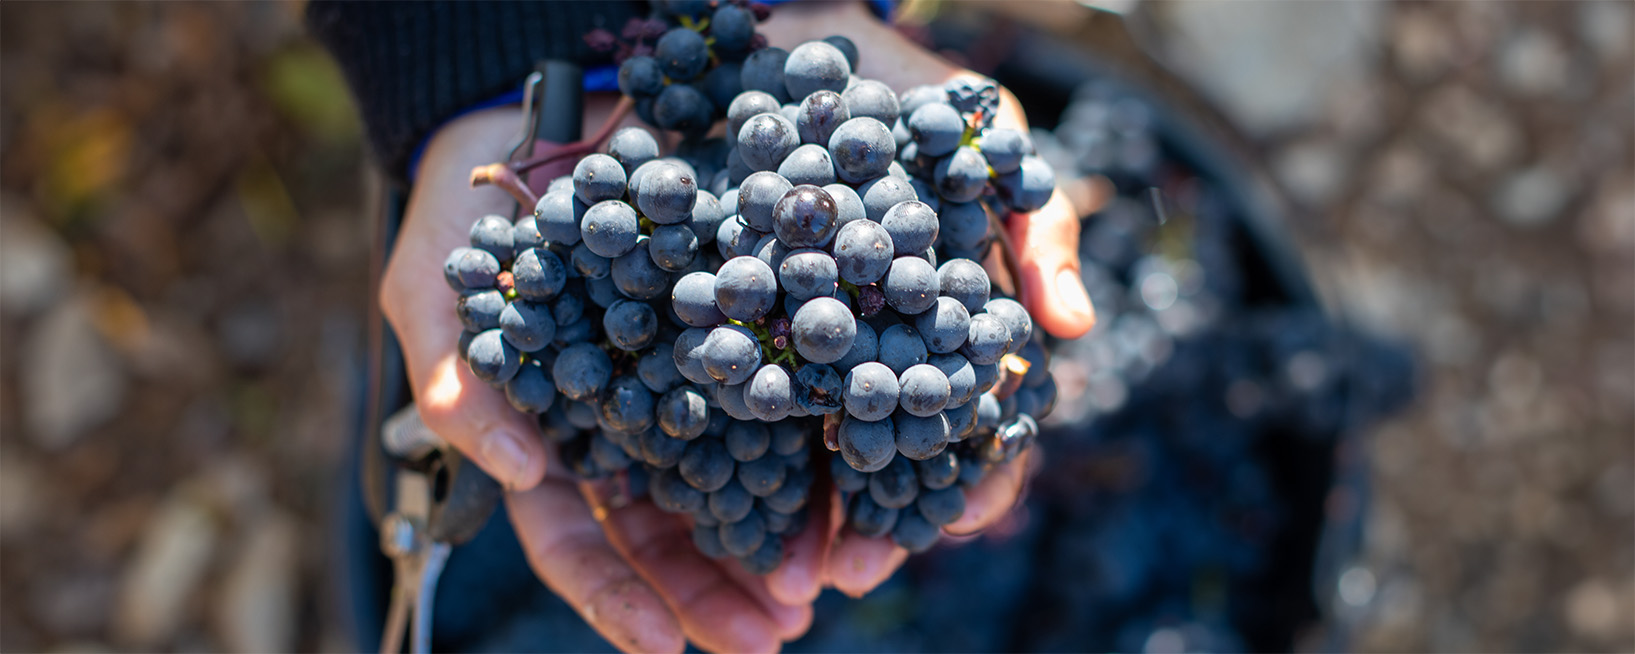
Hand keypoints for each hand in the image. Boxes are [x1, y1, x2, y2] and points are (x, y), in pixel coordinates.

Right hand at [381, 99, 809, 653]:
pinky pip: (772, 407)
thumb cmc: (465, 218)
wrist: (534, 122)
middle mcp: (617, 435)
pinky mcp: (729, 340)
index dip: (618, 602)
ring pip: (728, 490)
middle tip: (777, 631)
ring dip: (771, 545)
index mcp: (545, 444)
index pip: (578, 546)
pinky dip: (806, 452)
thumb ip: (455, 380)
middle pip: (666, 541)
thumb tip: (520, 473)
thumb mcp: (434, 291)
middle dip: (714, 597)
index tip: (667, 646)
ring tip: (821, 585)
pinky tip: (846, 485)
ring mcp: (677, 392)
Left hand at [755, 2, 1097, 598]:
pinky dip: (714, 444)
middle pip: (876, 455)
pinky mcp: (712, 317)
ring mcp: (787, 338)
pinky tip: (706, 493)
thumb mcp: (984, 141)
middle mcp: (864, 345)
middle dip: (872, 518)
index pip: (970, 424)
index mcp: (937, 326)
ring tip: (781, 568)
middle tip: (853, 570)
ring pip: (797, 447)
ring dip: (792, 513)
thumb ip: (1035, 228)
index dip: (975, 476)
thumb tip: (1076, 330)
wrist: (788, 33)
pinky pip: (713, 393)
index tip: (962, 518)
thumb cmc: (902, 91)